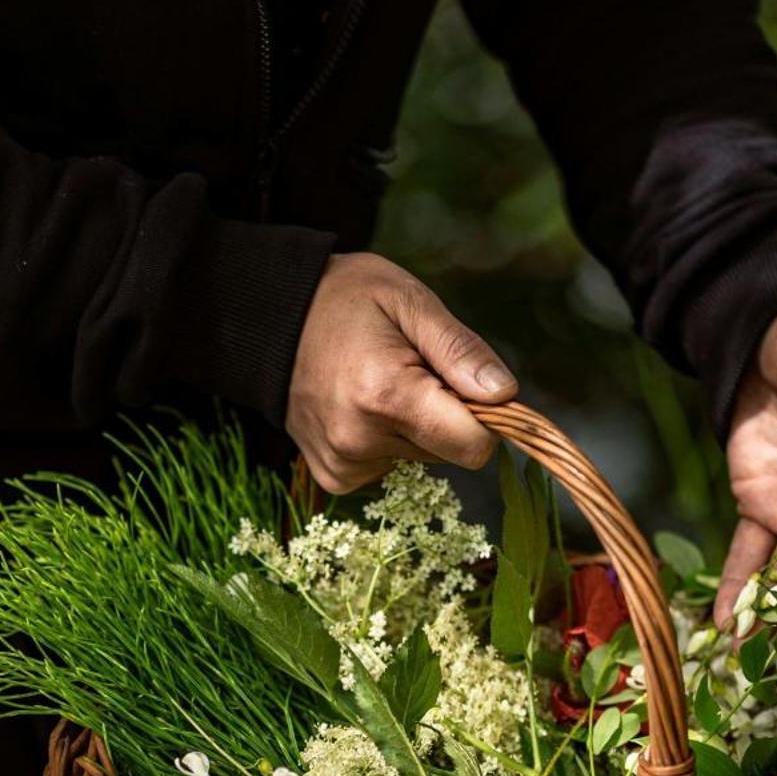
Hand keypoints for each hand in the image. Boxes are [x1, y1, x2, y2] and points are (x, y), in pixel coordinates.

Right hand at [287, 252, 516, 492]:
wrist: (270, 319)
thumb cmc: (347, 299)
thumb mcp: (410, 301)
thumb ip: (460, 350)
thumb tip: (506, 396)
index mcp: (386, 395)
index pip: (474, 446)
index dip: (485, 416)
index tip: (465, 383)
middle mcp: (360, 439)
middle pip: (449, 451)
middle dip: (445, 413)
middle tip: (412, 369)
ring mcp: (343, 463)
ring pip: (422, 460)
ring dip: (415, 425)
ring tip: (378, 381)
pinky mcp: (334, 476)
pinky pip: (391, 467)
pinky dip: (388, 440)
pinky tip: (361, 405)